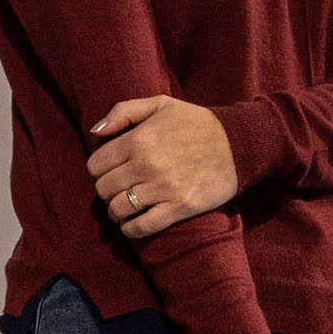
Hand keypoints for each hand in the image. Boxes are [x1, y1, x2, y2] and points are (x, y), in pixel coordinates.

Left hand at [86, 96, 240, 241]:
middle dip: (106, 190)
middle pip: (103, 189)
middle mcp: (146, 164)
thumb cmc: (196, 123)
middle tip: (118, 188)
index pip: (95, 165)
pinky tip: (132, 223)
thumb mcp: (160, 104)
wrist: (238, 144)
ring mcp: (163, 188)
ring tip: (124, 206)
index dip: (98, 170)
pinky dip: (130, 229)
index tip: (109, 171)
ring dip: (116, 211)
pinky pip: (141, 227)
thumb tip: (94, 132)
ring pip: (118, 209)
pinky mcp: (179, 207)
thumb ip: (123, 112)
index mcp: (138, 139)